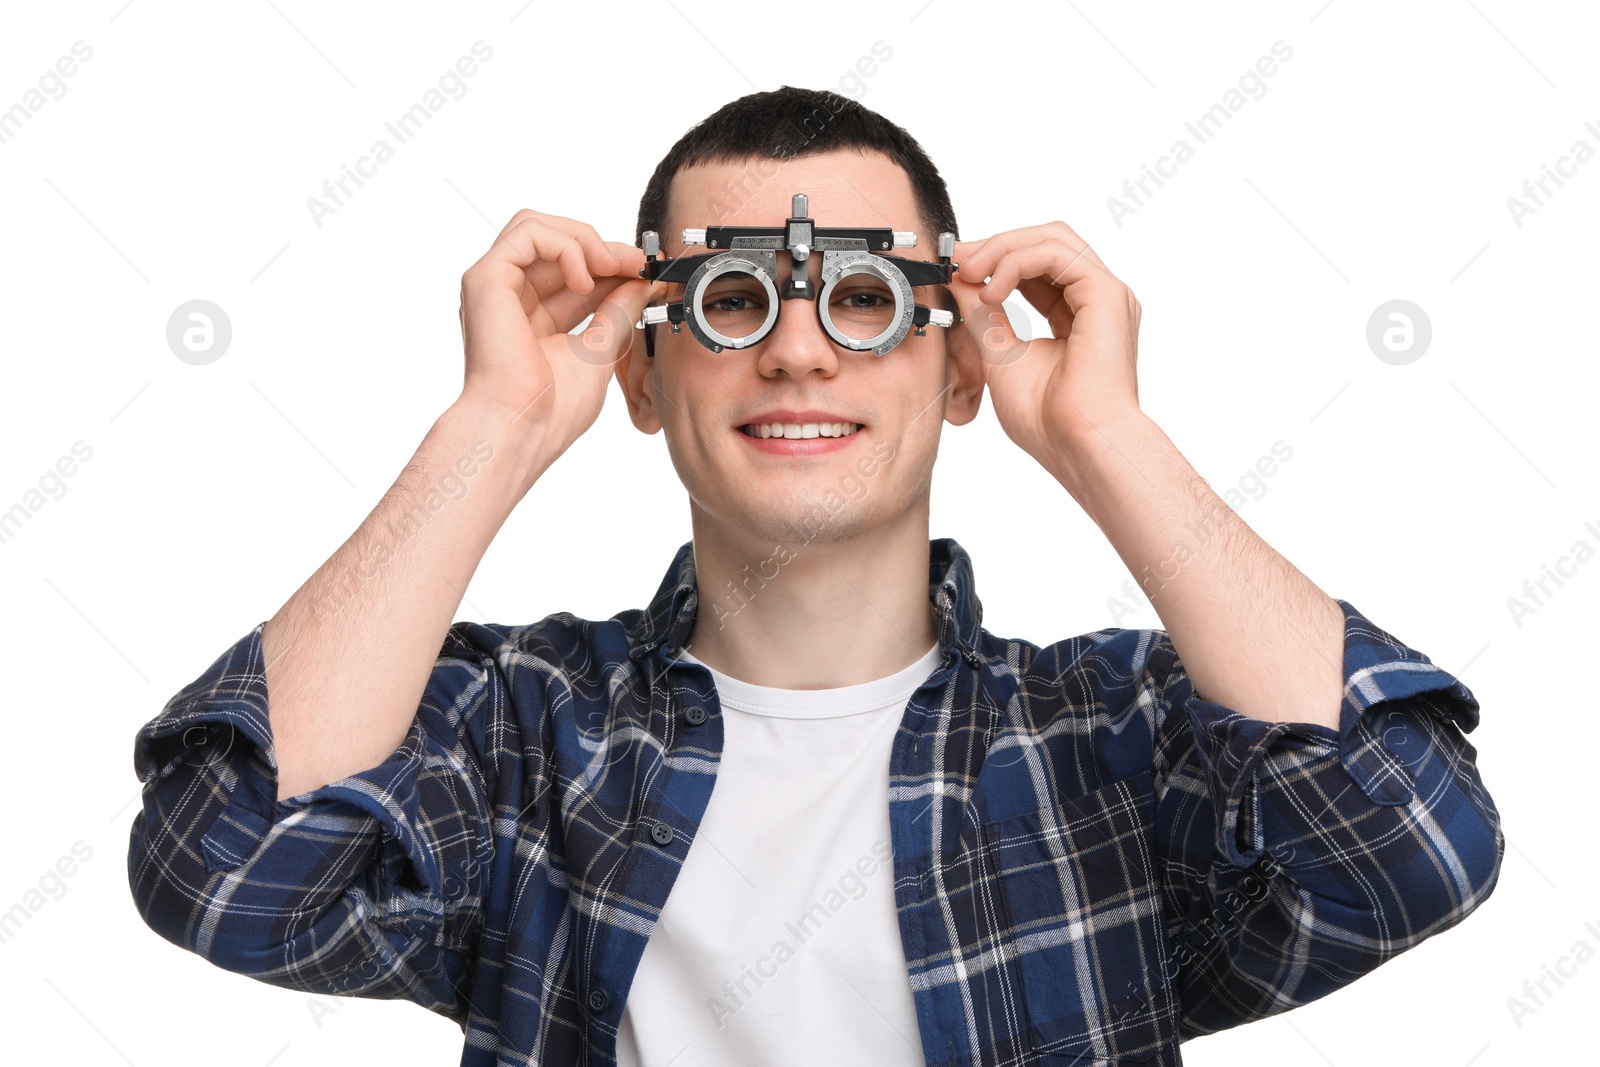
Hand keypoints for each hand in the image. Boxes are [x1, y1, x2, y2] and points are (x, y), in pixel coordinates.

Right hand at [457, 209, 650, 455]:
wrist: (523, 429)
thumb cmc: (552, 409)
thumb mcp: (599, 351)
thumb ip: (617, 313)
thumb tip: (642, 283)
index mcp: (533, 316)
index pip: (572, 270)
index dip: (611, 263)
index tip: (647, 270)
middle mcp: (510, 297)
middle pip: (554, 242)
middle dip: (603, 247)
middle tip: (638, 264)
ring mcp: (495, 285)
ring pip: (538, 226)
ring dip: (584, 240)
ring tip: (613, 267)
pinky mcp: (486, 277)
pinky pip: (528, 233)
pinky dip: (565, 247)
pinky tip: (585, 280)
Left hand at [949, 221, 1143, 468]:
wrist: (1077, 444)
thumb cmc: (1048, 419)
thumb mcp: (999, 355)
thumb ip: (982, 315)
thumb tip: (960, 280)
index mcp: (1078, 314)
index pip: (1037, 266)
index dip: (995, 259)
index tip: (957, 266)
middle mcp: (1095, 300)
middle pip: (1047, 242)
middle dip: (997, 245)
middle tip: (959, 261)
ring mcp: (1104, 294)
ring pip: (1052, 239)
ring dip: (1003, 248)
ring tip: (970, 272)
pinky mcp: (1105, 294)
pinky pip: (1056, 254)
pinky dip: (1016, 262)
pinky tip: (992, 290)